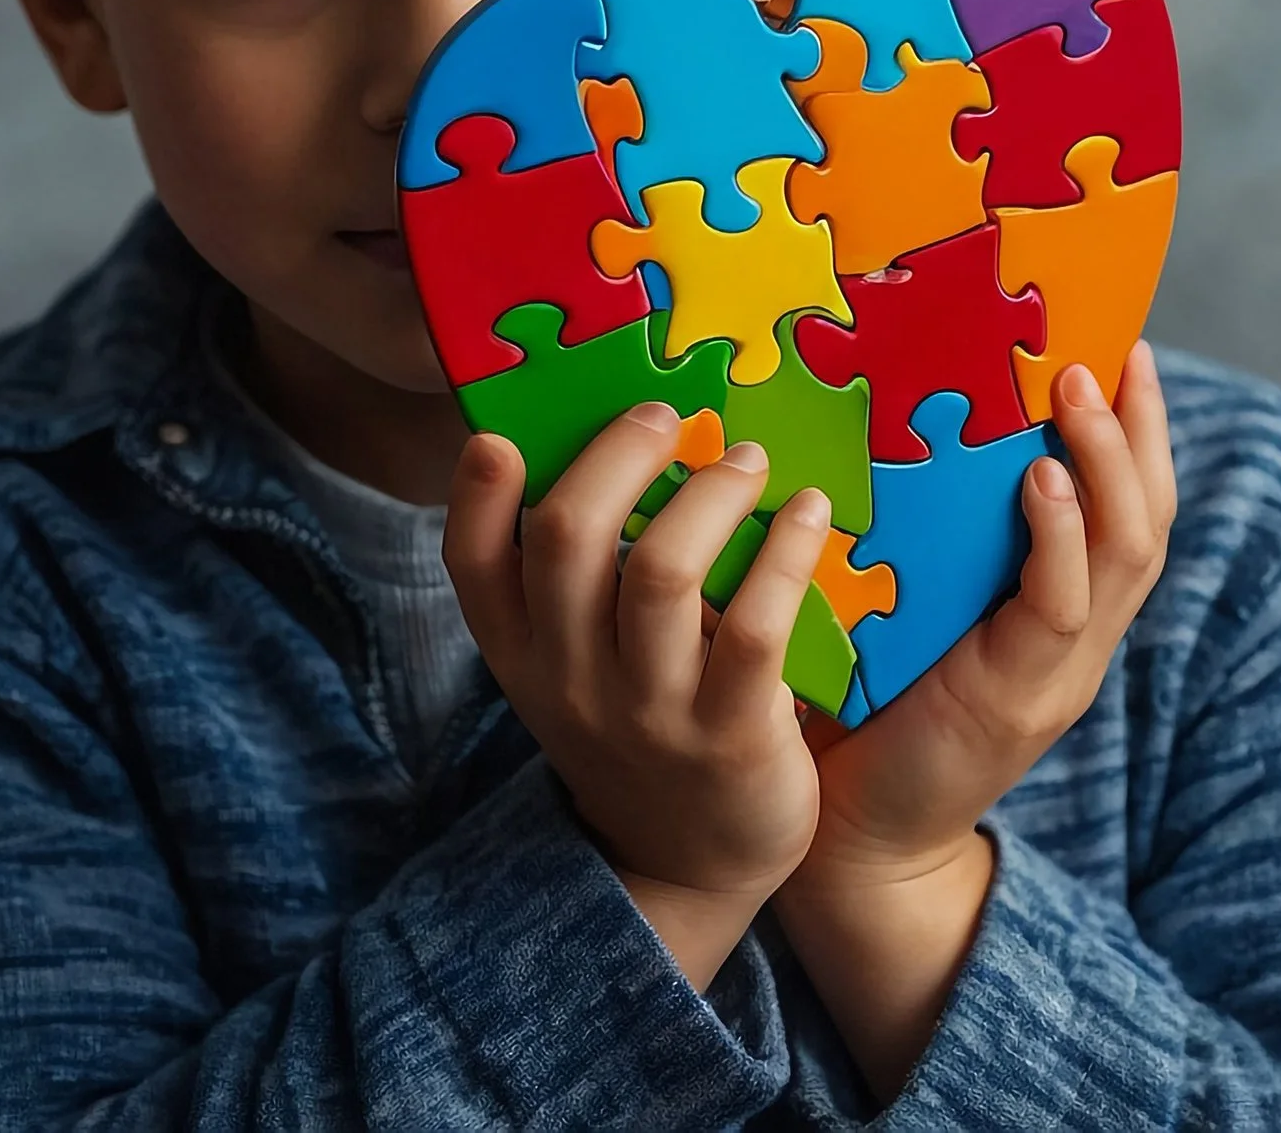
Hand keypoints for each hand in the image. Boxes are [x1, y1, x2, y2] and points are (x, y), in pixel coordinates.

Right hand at [445, 404, 829, 987]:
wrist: (688, 864)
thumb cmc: (638, 726)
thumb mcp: (575, 663)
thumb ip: (574, 576)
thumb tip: (605, 443)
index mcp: (522, 652)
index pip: (471, 564)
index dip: (475, 496)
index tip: (502, 437)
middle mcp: (572, 679)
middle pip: (566, 537)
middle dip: (618, 455)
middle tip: (666, 417)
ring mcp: (649, 711)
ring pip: (661, 572)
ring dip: (710, 495)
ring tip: (747, 460)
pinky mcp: (732, 735)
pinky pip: (754, 627)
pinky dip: (785, 554)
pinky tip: (809, 513)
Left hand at [772, 342, 1176, 1095]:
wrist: (847, 842)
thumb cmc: (857, 704)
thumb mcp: (900, 599)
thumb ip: (914, 530)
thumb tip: (868, 410)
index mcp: (1052, 607)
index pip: (1123, 506)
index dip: (1134, 429)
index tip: (1122, 343)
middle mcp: (1074, 635)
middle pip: (1148, 519)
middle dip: (1138, 431)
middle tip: (1114, 351)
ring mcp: (1058, 671)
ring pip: (1123, 556)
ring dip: (1107, 467)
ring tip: (1082, 396)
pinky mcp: (1019, 701)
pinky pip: (1060, 607)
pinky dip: (1058, 539)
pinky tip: (1040, 483)